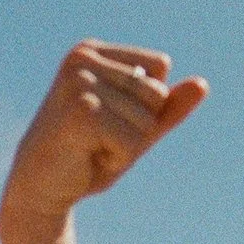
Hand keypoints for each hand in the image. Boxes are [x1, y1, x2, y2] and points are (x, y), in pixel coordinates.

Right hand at [0, 40, 208, 231]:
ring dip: (127, 145)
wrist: (40, 191)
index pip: (160, 66)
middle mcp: (83, 58)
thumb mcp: (137, 128)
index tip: (108, 119)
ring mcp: (79, 81)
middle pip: (157, 91)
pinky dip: (118, 158)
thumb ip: (168, 107)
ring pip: (147, 117)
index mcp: (95, 51)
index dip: (147, 104)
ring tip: (90, 147)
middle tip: (98, 139)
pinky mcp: (80, 110)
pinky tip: (86, 157)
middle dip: (138, 126)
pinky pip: (132, 140)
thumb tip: (202, 84)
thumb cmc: (88, 156)